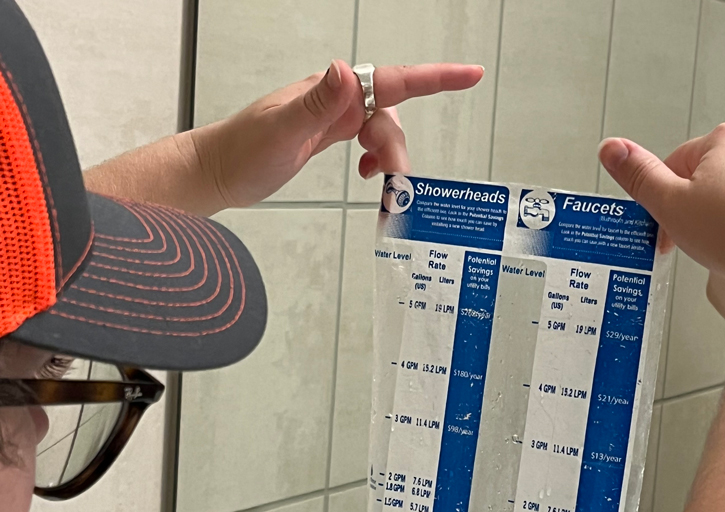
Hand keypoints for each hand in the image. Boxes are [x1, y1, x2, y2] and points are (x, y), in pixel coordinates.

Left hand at [191, 60, 483, 209]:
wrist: (217, 172)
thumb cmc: (243, 153)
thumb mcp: (281, 131)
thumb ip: (316, 104)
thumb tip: (346, 72)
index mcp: (329, 92)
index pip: (390, 80)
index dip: (433, 78)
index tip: (469, 75)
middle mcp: (336, 98)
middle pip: (391, 116)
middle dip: (398, 150)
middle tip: (394, 188)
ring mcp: (333, 116)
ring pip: (382, 132)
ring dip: (389, 160)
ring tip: (382, 188)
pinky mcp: (328, 134)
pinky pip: (368, 141)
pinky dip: (377, 159)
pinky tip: (368, 175)